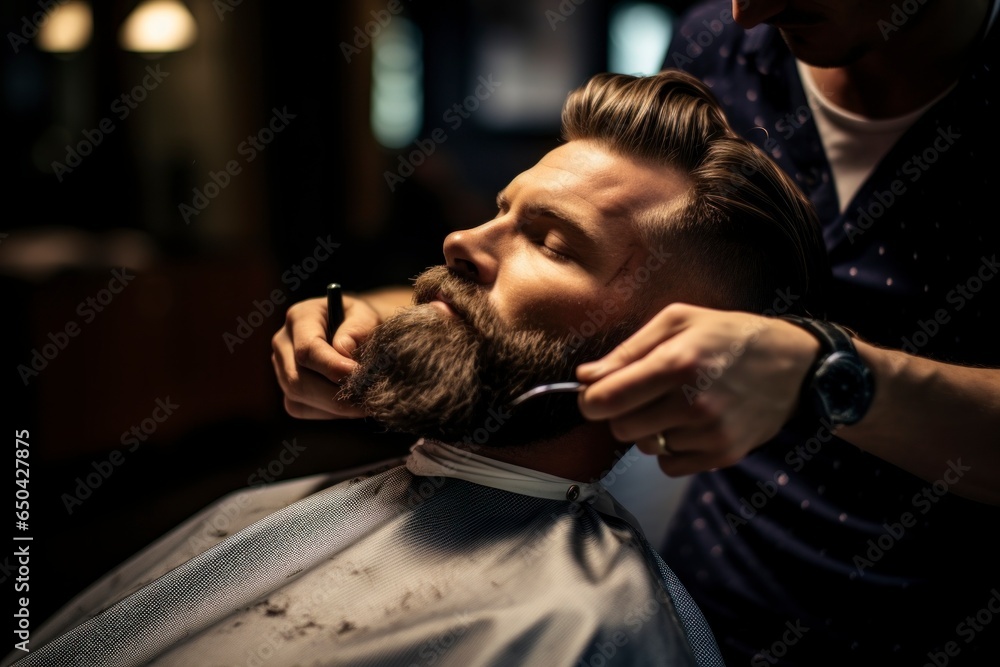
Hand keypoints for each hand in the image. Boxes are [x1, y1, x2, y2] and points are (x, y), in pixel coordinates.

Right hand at [271, 295, 381, 418]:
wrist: (356, 334)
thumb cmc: (361, 324)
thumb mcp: (366, 316)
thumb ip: (357, 328)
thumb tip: (343, 349)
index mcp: (299, 317)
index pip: (307, 349)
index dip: (332, 366)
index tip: (358, 375)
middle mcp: (283, 343)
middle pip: (297, 379)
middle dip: (333, 394)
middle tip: (368, 397)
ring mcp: (281, 369)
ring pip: (297, 397)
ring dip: (333, 405)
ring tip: (364, 401)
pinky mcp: (288, 391)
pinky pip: (301, 408)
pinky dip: (328, 412)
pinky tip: (351, 405)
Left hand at [576, 303, 818, 475]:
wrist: (795, 364)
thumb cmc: (729, 335)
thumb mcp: (677, 321)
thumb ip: (627, 351)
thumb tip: (584, 377)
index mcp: (676, 363)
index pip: (605, 401)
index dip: (590, 399)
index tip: (595, 393)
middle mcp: (693, 403)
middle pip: (620, 429)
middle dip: (622, 413)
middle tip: (643, 394)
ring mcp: (710, 433)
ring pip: (645, 448)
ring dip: (651, 430)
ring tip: (678, 403)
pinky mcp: (724, 454)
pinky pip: (670, 465)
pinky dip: (672, 449)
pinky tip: (691, 424)